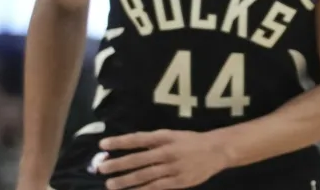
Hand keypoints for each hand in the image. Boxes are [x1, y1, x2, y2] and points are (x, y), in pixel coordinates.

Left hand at [97, 130, 228, 188]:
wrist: (218, 150)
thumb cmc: (191, 142)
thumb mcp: (173, 136)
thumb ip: (154, 142)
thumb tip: (129, 147)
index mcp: (165, 137)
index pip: (138, 139)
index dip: (120, 142)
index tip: (102, 144)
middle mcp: (167, 151)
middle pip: (138, 159)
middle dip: (117, 164)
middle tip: (101, 168)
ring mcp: (172, 168)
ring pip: (144, 175)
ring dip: (125, 180)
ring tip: (110, 184)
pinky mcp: (178, 181)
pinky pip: (156, 187)